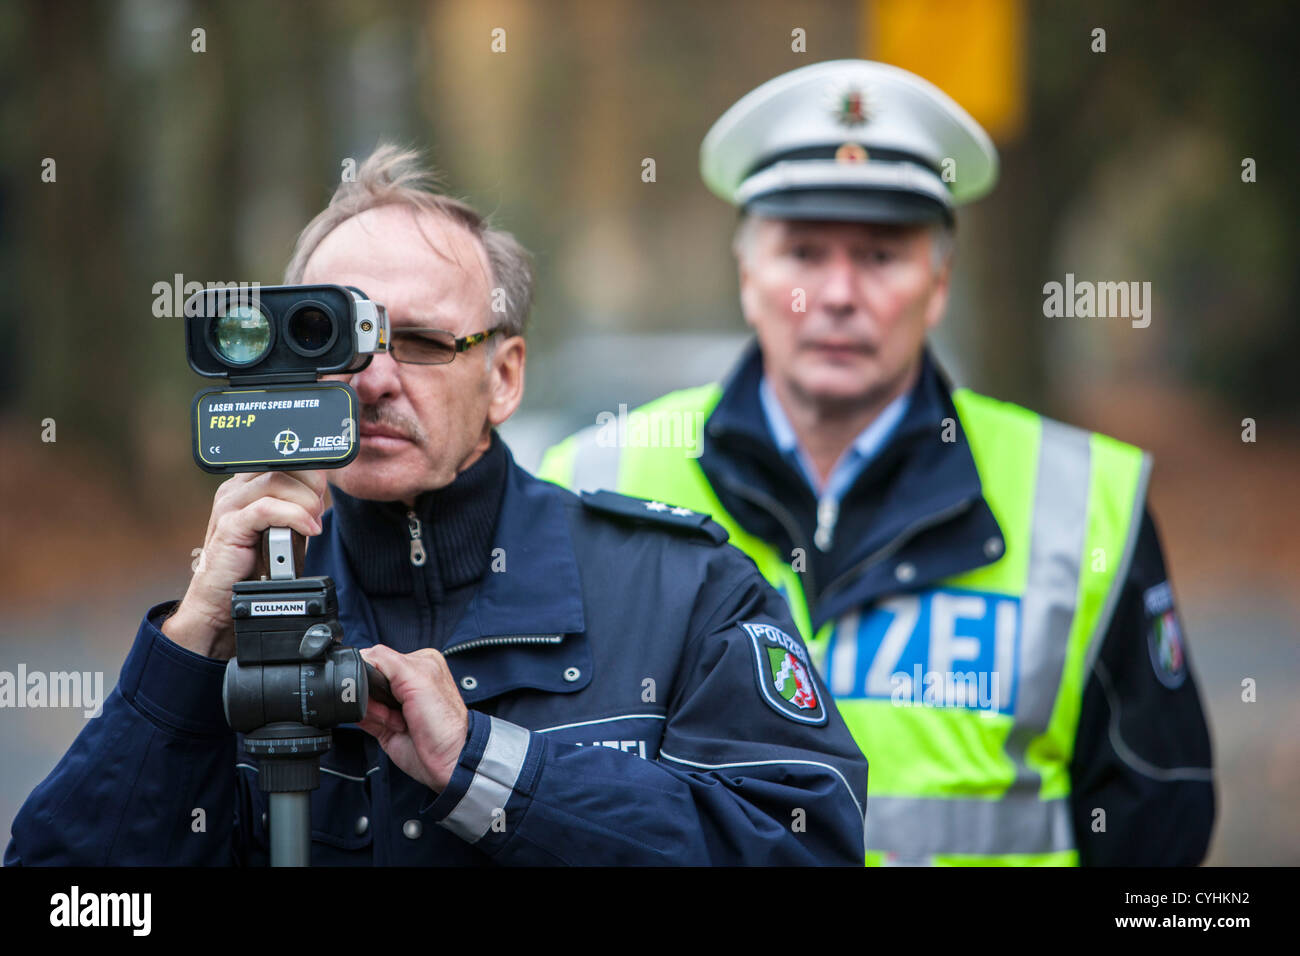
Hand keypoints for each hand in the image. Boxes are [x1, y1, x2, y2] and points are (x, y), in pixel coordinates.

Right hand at [163, 470, 327, 659]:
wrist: (220, 598)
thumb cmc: (251, 565)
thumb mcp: (280, 529)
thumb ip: (295, 508)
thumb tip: (321, 494)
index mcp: (247, 484)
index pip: (281, 459)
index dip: (309, 470)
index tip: (324, 490)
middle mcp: (235, 489)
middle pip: (281, 465)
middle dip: (310, 484)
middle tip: (319, 508)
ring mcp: (229, 505)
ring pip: (276, 482)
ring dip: (305, 500)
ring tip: (314, 522)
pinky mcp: (229, 526)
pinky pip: (266, 509)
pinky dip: (294, 516)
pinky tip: (307, 529)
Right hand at [357, 645, 469, 792]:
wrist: (447, 762)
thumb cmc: (444, 721)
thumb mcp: (418, 677)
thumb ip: (386, 660)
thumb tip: (359, 657)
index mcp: (417, 662)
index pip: (377, 657)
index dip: (372, 673)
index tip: (385, 689)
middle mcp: (404, 681)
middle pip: (365, 679)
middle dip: (374, 696)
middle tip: (396, 708)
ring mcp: (392, 703)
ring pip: (362, 700)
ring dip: (376, 713)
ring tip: (399, 721)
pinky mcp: (383, 724)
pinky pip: (361, 717)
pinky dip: (371, 723)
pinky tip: (394, 728)